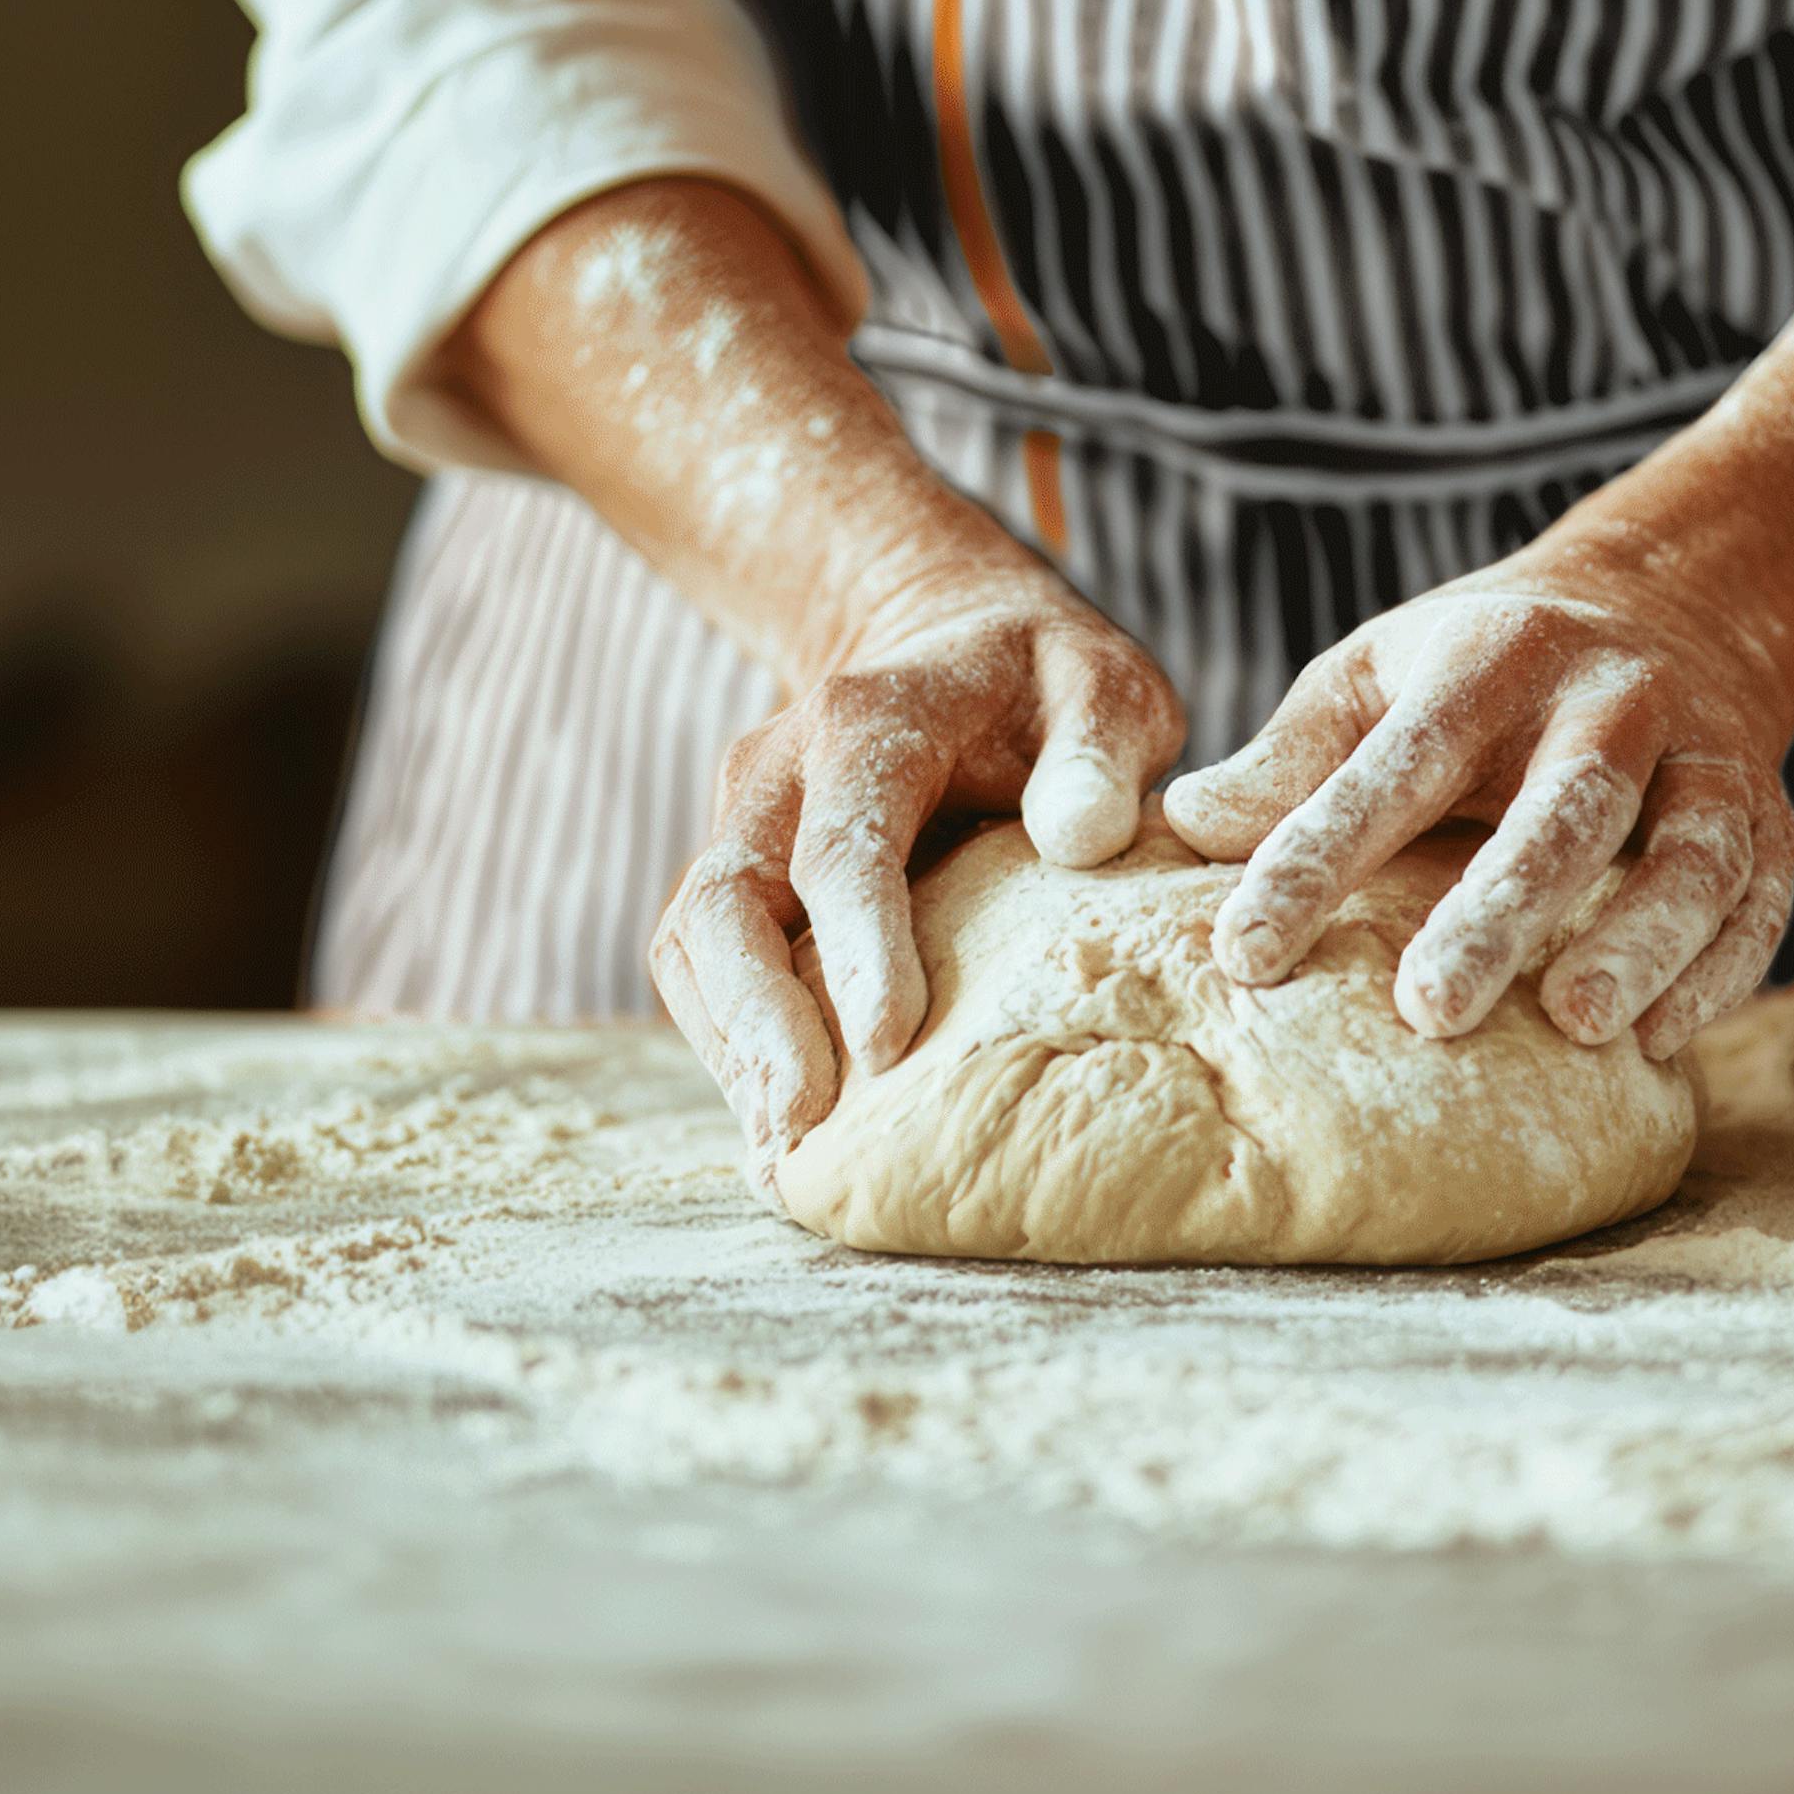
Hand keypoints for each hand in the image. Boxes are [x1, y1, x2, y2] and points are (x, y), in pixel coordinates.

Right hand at [649, 558, 1183, 1174]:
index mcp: (871, 720)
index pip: (845, 841)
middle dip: (757, 1019)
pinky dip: (730, 1046)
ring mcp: (745, 825)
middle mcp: (781, 771)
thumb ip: (1099, 752)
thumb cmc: (1043, 684)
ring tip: (784, 1149)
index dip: (858, 943)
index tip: (891, 1042)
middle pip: (725, 900)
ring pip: (692, 943)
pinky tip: (777, 1125)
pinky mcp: (739, 878)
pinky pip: (703, 968)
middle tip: (801, 1125)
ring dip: (732, 1047)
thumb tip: (1081, 835)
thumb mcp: (1100, 686)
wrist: (952, 643)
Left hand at [1167, 562, 1793, 1064]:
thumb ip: (1294, 754)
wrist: (1679, 602)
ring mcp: (1704, 757)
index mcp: (1494, 658)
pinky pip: (1760, 897)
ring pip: (1689, 851)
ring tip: (1576, 1026)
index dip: (1317, 854)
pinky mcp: (1771, 818)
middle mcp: (1610, 700)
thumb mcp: (1381, 674)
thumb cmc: (1487, 668)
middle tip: (1428, 1010)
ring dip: (1640, 938)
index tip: (1242, 952)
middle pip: (1565, 806)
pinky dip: (1720, 969)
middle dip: (1501, 907)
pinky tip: (1662, 1042)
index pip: (1398, 761)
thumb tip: (1183, 823)